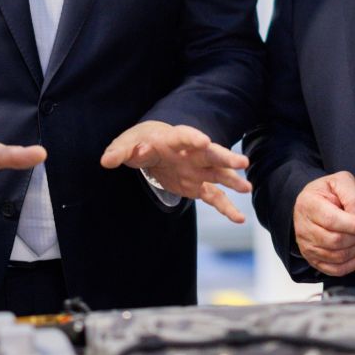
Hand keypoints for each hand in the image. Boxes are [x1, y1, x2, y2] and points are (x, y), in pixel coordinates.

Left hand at [100, 120, 251, 224]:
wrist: (150, 148)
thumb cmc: (139, 142)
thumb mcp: (126, 144)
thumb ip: (119, 152)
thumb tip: (108, 160)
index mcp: (173, 139)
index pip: (185, 136)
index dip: (194, 138)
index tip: (203, 141)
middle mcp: (191, 153)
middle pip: (211, 153)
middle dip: (225, 157)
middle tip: (241, 162)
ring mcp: (197, 170)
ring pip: (218, 174)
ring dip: (232, 180)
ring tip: (246, 188)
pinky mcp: (198, 186)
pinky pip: (215, 197)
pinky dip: (226, 208)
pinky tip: (239, 218)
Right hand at [292, 171, 354, 275]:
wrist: (312, 202)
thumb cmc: (327, 192)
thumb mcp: (341, 182)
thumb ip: (353, 197)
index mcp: (308, 204)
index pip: (331, 221)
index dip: (354, 226)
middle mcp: (303, 227)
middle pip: (335, 241)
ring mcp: (306, 246)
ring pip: (337, 257)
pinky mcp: (313, 259)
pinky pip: (335, 270)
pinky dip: (354, 264)